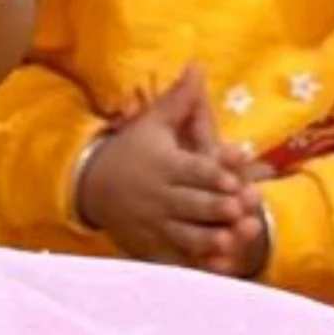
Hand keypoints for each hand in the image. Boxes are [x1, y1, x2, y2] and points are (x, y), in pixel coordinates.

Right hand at [78, 67, 263, 268]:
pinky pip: (176, 260)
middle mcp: (161, 197)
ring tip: (231, 241)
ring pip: (186, 236)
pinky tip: (218, 269)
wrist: (91, 185)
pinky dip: (196, 267)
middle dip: (216, 207)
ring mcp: (156, 225)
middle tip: (242, 209)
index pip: (191, 170)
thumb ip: (179, 100)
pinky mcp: (153, 247)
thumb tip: (198, 65)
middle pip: (192, 204)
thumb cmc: (131, 150)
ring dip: (209, 239)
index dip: (212, 174)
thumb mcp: (152, 123)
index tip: (234, 178)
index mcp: (165, 165)